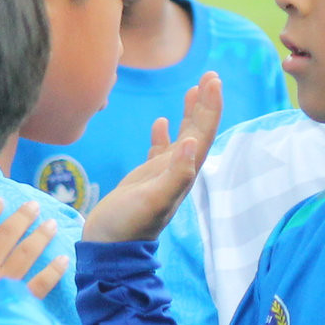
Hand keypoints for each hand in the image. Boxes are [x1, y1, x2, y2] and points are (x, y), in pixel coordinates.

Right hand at [0, 198, 65, 299]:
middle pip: (6, 234)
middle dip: (22, 218)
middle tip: (34, 206)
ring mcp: (2, 284)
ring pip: (25, 253)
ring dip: (40, 236)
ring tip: (51, 224)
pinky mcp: (18, 301)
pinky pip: (40, 284)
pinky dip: (53, 271)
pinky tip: (63, 259)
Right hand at [86, 73, 223, 243]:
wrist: (109, 249)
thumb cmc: (128, 226)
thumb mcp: (152, 200)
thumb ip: (174, 174)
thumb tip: (192, 143)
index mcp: (184, 174)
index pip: (203, 134)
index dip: (210, 107)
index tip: (214, 81)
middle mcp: (178, 172)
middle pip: (198, 131)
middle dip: (205, 103)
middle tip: (211, 75)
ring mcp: (162, 175)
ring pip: (181, 138)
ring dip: (189, 114)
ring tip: (194, 89)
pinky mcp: (144, 179)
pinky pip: (158, 151)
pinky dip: (163, 135)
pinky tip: (161, 121)